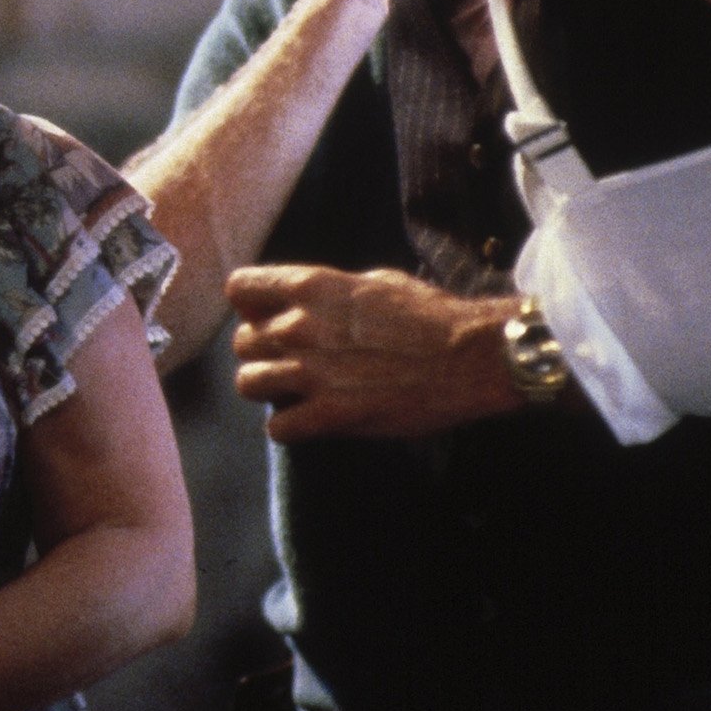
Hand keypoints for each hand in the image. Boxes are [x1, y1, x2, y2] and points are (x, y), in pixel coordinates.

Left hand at [227, 265, 519, 441]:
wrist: (470, 356)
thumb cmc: (432, 315)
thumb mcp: (375, 282)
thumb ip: (331, 293)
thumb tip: (314, 300)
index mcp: (311, 287)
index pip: (239, 289)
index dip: (250, 305)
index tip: (267, 316)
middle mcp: (299, 327)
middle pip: (241, 342)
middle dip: (262, 352)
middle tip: (291, 361)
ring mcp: (311, 372)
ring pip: (247, 383)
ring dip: (268, 388)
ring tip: (295, 392)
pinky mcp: (330, 414)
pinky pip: (277, 428)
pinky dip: (289, 428)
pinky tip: (311, 420)